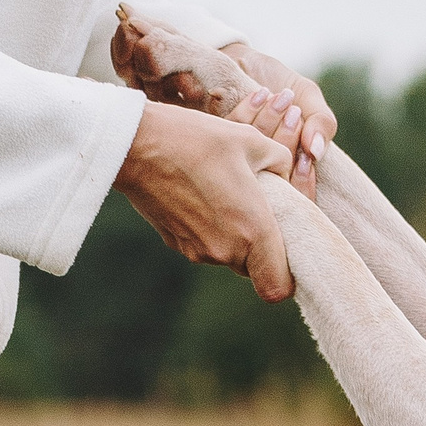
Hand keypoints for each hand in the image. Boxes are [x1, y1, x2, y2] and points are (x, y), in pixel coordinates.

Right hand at [113, 101, 293, 300]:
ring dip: (238, 232)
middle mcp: (224, 250)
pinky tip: (207, 190)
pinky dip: (214, 225)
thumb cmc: (197, 139)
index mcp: (252, 230)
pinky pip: (207, 243)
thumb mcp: (252, 141)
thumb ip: (282, 162)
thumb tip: (288, 174)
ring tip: (233, 190)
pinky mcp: (176, 242)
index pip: (280, 286)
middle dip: (265, 244)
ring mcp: (197, 250)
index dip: (290, 274)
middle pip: (256, 267)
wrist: (136, 144)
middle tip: (264, 207)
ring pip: (231, 254)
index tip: (288, 246)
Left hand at [223, 44, 336, 199]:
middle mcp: (257, 169)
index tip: (307, 153)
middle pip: (273, 179)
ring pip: (252, 156)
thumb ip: (322, 122)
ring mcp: (235, 156)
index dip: (302, 180)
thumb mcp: (308, 98)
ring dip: (269, 124)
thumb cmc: (280, 83)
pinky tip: (261, 94)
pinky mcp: (214, 137)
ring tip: (281, 98)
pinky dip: (249, 112)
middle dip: (286, 142)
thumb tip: (317, 153)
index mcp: (284, 169)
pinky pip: (231, 133)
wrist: (243, 59)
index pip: (296, 198)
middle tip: (293, 113)